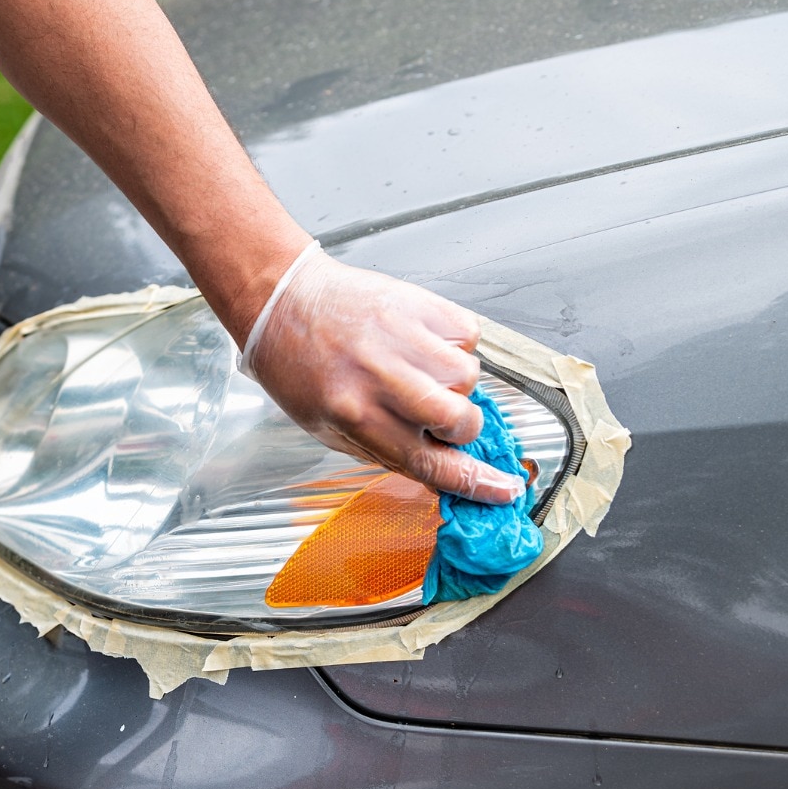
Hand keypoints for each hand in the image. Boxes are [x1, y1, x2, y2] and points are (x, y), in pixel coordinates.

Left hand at [240, 242, 524, 504]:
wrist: (283, 300)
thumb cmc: (299, 366)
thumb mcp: (328, 427)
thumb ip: (385, 449)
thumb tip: (442, 467)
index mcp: (355, 417)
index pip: (431, 462)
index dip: (476, 482)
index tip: (504, 488)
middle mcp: (382, 379)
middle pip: (462, 421)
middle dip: (460, 427)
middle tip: (436, 415)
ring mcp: (402, 338)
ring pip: (470, 377)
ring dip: (453, 381)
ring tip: (416, 367)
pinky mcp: (418, 304)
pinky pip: (468, 335)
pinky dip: (453, 342)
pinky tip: (419, 341)